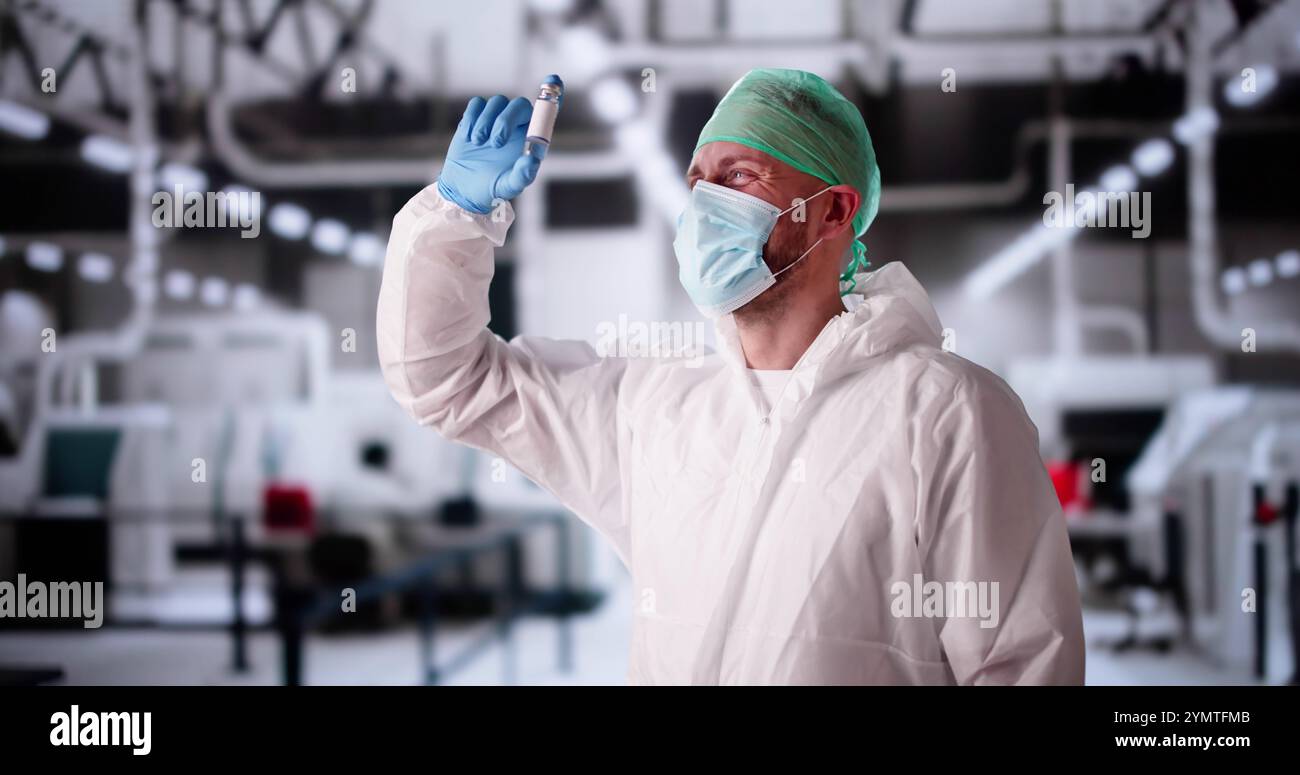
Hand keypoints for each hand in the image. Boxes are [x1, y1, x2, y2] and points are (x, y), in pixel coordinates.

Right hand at [436, 95, 541, 214]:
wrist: (463, 188)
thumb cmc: (492, 188)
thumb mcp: (509, 187)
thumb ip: (523, 175)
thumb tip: (532, 160)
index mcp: (531, 139)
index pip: (547, 112)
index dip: (553, 93)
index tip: (553, 79)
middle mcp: (517, 126)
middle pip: (519, 104)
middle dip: (505, 120)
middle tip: (495, 143)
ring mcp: (496, 119)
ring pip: (496, 102)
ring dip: (486, 122)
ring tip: (479, 143)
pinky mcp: (476, 117)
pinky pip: (477, 104)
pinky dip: (473, 118)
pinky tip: (470, 137)